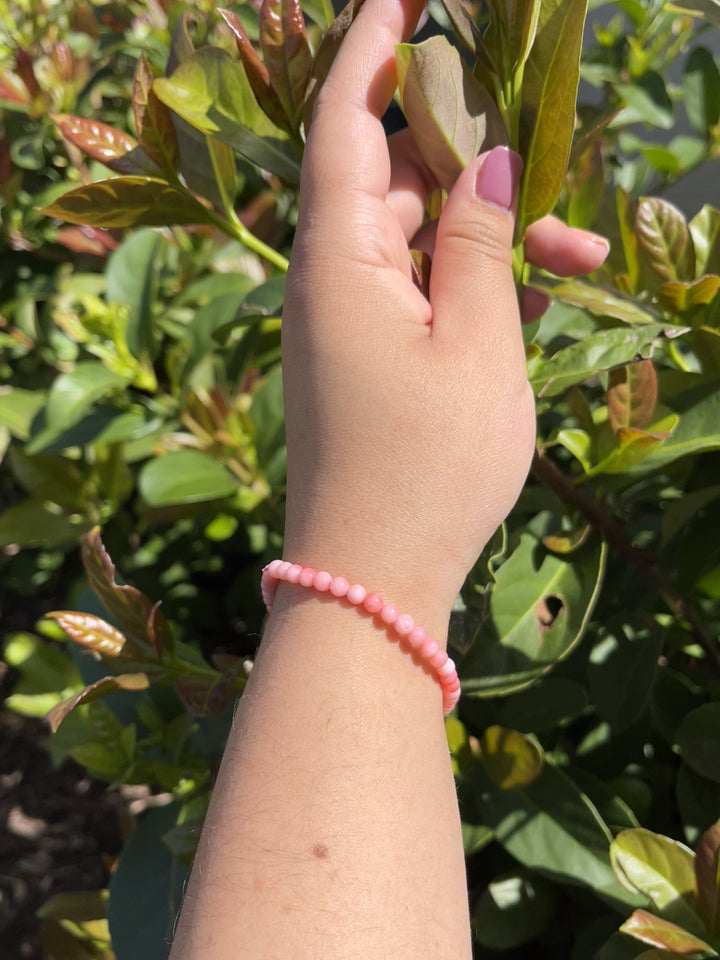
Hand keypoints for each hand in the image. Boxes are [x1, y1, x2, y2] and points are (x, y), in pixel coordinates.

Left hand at [281, 0, 607, 635]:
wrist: (374, 579)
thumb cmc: (427, 465)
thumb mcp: (475, 343)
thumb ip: (478, 239)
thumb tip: (481, 159)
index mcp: (336, 257)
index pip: (344, 120)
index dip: (373, 46)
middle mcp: (329, 278)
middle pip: (394, 175)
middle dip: (473, 157)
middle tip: (545, 154)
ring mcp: (346, 321)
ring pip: (420, 238)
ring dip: (491, 234)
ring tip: (579, 256)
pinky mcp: (367, 358)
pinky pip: (420, 292)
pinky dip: (472, 286)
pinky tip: (538, 299)